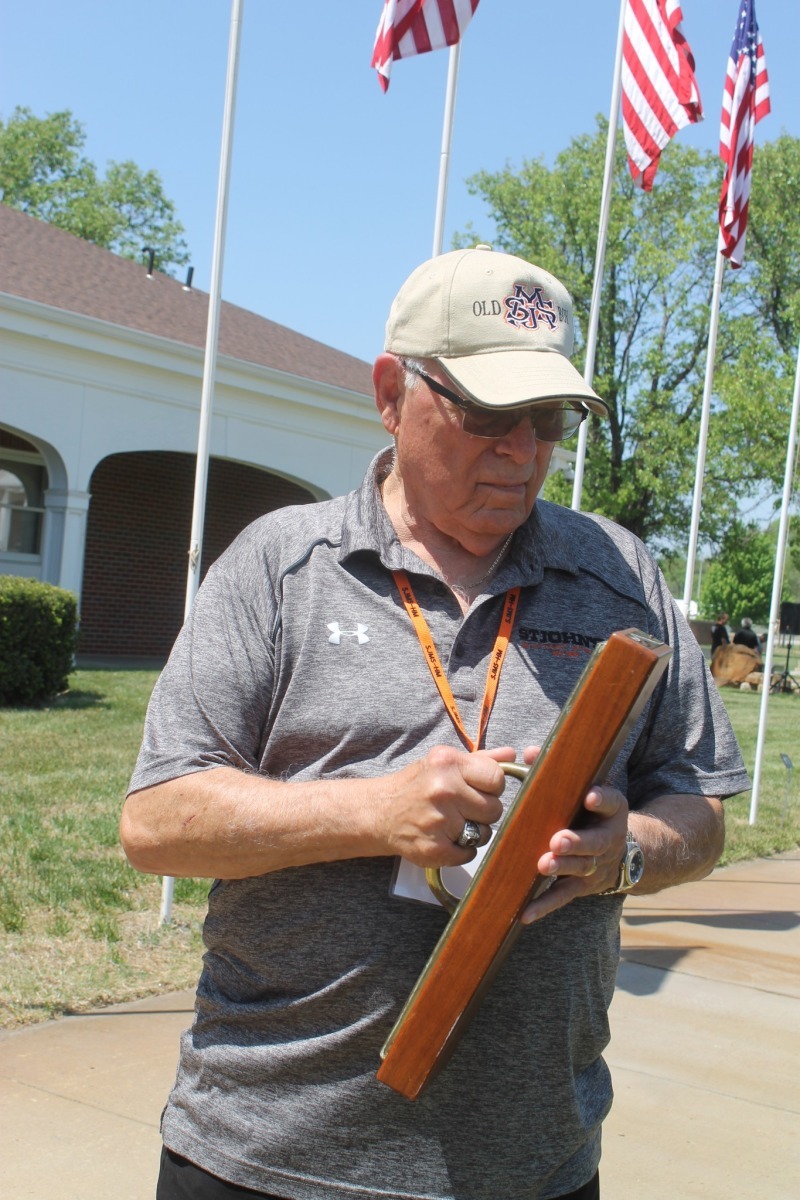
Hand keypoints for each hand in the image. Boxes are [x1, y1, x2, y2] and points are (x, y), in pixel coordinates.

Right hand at [377, 745, 506, 867]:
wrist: (379, 812)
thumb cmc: (416, 785)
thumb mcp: (443, 763)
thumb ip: (480, 759)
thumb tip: (511, 754)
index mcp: (447, 764)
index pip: (497, 778)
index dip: (493, 787)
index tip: (480, 790)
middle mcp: (443, 790)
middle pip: (494, 809)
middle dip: (484, 811)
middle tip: (464, 808)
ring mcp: (438, 821)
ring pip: (484, 834)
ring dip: (473, 832)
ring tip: (452, 823)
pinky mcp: (434, 848)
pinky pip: (469, 854)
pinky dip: (461, 850)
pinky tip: (445, 838)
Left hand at [517, 747, 629, 922]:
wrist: (619, 852)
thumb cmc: (588, 813)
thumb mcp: (585, 790)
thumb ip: (558, 773)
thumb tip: (530, 754)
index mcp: (612, 812)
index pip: (612, 802)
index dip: (603, 799)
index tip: (590, 795)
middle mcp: (608, 840)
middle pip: (596, 843)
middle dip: (577, 842)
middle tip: (558, 841)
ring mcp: (596, 866)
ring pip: (580, 870)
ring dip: (562, 868)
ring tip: (543, 865)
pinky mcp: (581, 887)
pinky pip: (562, 897)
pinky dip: (544, 906)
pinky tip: (526, 914)